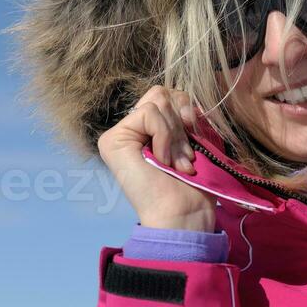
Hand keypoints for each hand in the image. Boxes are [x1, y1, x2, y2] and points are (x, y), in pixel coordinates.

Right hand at [97, 86, 216, 230]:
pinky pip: (149, 112)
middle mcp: (130, 130)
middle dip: (181, 125)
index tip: (193, 146)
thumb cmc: (193, 184)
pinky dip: (165, 135)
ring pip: (157, 100)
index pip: (169, 94)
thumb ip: (186, 115)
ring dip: (175, 135)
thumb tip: (185, 100)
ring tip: (176, 163)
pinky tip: (163, 160)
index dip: (187, 114)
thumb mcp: (194, 140)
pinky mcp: (112, 140)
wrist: (183, 214)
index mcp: (148, 129)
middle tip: (185, 158)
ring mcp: (118, 135)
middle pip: (162, 93)